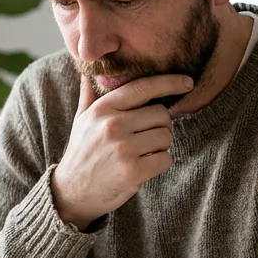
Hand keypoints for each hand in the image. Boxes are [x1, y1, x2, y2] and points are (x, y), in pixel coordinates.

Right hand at [51, 74, 191, 228]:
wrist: (71, 193)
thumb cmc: (82, 152)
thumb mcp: (81, 120)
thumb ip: (89, 93)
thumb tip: (87, 64)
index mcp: (102, 109)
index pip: (142, 87)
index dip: (169, 82)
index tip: (187, 82)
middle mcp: (112, 125)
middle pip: (161, 114)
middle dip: (160, 125)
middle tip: (145, 138)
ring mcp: (123, 148)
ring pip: (165, 136)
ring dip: (160, 146)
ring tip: (141, 153)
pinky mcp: (133, 171)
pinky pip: (165, 159)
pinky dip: (159, 164)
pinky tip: (142, 167)